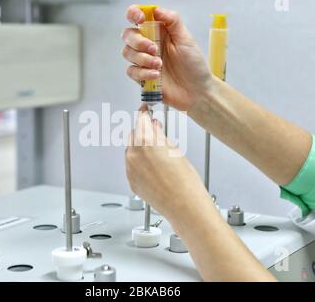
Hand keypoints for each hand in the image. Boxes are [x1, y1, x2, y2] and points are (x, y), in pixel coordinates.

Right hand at [122, 5, 211, 110]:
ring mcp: (144, 60)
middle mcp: (149, 44)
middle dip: (139, 41)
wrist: (196, 91)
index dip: (134, 14)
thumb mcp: (186, 39)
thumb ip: (172, 21)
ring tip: (159, 65)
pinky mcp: (142, 76)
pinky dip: (142, 73)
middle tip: (154, 49)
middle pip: (128, 35)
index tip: (140, 19)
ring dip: (142, 59)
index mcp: (158, 31)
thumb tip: (156, 10)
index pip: (138, 16)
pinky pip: (131, 71)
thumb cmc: (194, 65)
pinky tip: (156, 76)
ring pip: (127, 53)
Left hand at [125, 106, 208, 220]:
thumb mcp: (174, 149)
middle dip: (143, 132)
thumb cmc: (184, 180)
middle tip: (156, 134)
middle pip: (134, 134)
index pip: (140, 119)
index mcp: (145, 141)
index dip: (144, 113)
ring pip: (132, 151)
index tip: (145, 110)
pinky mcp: (131, 180)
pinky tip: (155, 170)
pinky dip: (140, 164)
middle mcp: (133, 153)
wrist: (183, 204)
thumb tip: (153, 127)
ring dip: (141, 149)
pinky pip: (132, 166)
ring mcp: (130, 168)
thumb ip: (159, 136)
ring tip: (159, 157)